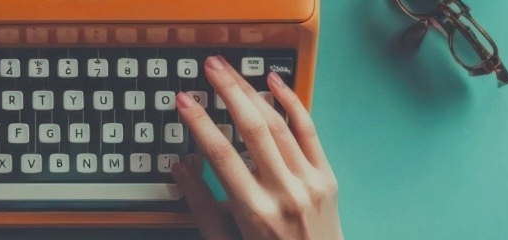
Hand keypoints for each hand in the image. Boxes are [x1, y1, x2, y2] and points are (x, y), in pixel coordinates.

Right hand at [172, 56, 342, 239]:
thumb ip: (202, 205)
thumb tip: (180, 169)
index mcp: (255, 212)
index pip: (220, 155)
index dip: (199, 123)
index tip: (184, 101)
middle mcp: (285, 193)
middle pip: (252, 129)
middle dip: (229, 92)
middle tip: (211, 68)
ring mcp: (310, 183)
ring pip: (279, 124)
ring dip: (254, 92)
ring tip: (233, 71)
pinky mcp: (327, 178)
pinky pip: (309, 131)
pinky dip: (292, 103)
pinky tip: (275, 83)